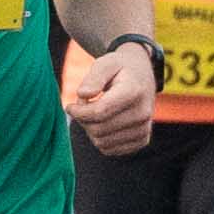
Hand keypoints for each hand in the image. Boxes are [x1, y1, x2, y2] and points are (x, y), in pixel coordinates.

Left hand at [64, 41, 155, 155]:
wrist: (142, 75)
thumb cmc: (119, 68)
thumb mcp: (105, 63)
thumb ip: (93, 77)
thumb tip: (83, 94)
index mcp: (133, 92)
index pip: (99, 112)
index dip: (78, 112)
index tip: (70, 106)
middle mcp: (142, 113)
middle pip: (98, 129)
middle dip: (83, 120)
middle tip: (84, 107)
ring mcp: (144, 128)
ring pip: (102, 142)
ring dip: (91, 130)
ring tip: (95, 113)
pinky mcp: (142, 140)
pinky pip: (110, 150)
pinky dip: (101, 139)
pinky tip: (103, 123)